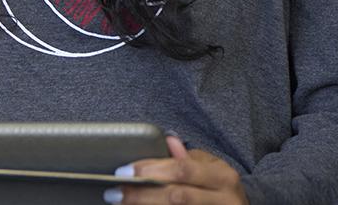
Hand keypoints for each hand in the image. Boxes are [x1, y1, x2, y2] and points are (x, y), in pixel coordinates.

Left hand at [110, 135, 247, 204]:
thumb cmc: (221, 186)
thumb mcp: (212, 168)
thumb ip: (187, 157)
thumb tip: (167, 139)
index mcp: (222, 177)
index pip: (182, 170)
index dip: (151, 170)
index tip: (124, 170)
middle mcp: (223, 199)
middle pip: (176, 196)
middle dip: (141, 194)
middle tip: (114, 192)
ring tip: (121, 202)